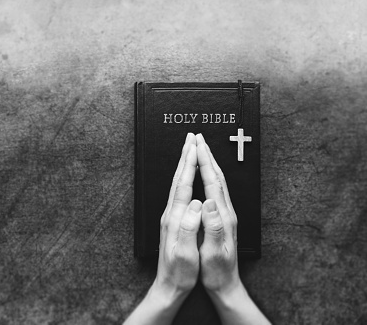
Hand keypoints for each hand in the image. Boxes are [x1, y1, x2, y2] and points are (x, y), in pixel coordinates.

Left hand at [124, 133, 201, 324]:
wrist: (168, 286)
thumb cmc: (179, 273)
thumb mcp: (186, 253)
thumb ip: (189, 228)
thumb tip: (197, 204)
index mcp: (175, 218)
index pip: (184, 185)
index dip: (190, 164)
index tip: (195, 146)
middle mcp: (171, 214)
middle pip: (178, 179)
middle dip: (185, 157)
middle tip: (191, 138)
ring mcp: (171, 217)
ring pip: (178, 184)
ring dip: (184, 165)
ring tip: (189, 151)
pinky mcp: (173, 222)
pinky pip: (179, 193)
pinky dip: (184, 179)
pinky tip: (187, 178)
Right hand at [196, 134, 270, 324]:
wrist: (226, 284)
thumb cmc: (217, 271)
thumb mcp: (213, 252)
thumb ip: (212, 226)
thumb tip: (209, 202)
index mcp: (222, 216)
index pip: (212, 183)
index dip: (204, 162)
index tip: (196, 145)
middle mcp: (226, 212)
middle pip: (217, 177)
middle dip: (207, 155)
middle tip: (198, 137)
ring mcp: (225, 214)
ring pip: (217, 182)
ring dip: (209, 163)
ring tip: (201, 149)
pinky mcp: (222, 219)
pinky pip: (216, 190)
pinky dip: (209, 176)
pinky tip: (205, 175)